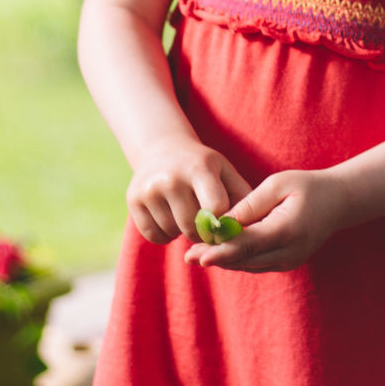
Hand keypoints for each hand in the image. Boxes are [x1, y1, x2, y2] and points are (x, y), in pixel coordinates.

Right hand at [127, 134, 251, 245]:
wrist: (162, 149)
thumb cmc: (203, 166)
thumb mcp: (225, 171)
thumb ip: (242, 197)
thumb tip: (251, 229)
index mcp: (199, 168)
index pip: (216, 208)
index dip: (223, 222)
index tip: (224, 224)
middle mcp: (171, 177)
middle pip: (194, 227)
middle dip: (203, 231)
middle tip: (206, 222)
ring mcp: (149, 189)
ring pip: (174, 233)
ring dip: (183, 232)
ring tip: (187, 214)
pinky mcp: (133, 200)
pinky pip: (154, 236)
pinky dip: (165, 235)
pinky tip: (170, 217)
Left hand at [184, 168, 349, 272]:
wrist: (338, 202)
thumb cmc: (307, 186)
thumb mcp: (278, 184)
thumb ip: (251, 204)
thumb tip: (224, 220)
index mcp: (287, 230)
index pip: (248, 245)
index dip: (221, 251)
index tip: (199, 255)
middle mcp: (289, 252)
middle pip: (245, 260)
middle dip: (216, 258)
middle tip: (188, 255)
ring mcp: (289, 261)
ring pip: (249, 265)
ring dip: (224, 260)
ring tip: (196, 254)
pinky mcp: (286, 262)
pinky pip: (257, 263)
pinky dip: (237, 259)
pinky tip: (218, 252)